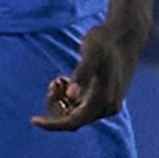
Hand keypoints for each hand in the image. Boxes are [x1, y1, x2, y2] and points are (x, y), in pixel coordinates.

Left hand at [33, 16, 150, 129]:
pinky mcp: (104, 97)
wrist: (125, 33)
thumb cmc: (105, 41)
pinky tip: (65, 79)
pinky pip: (81, 105)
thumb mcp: (91, 53)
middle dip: (57, 104)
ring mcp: (107, 103)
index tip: (33, 120)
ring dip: (62, 99)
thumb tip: (71, 95)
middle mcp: (107, 107)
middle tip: (54, 81)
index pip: (73, 122)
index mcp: (104, 101)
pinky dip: (69, 96)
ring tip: (59, 78)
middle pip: (72, 119)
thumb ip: (81, 74)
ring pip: (76, 112)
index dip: (52, 124)